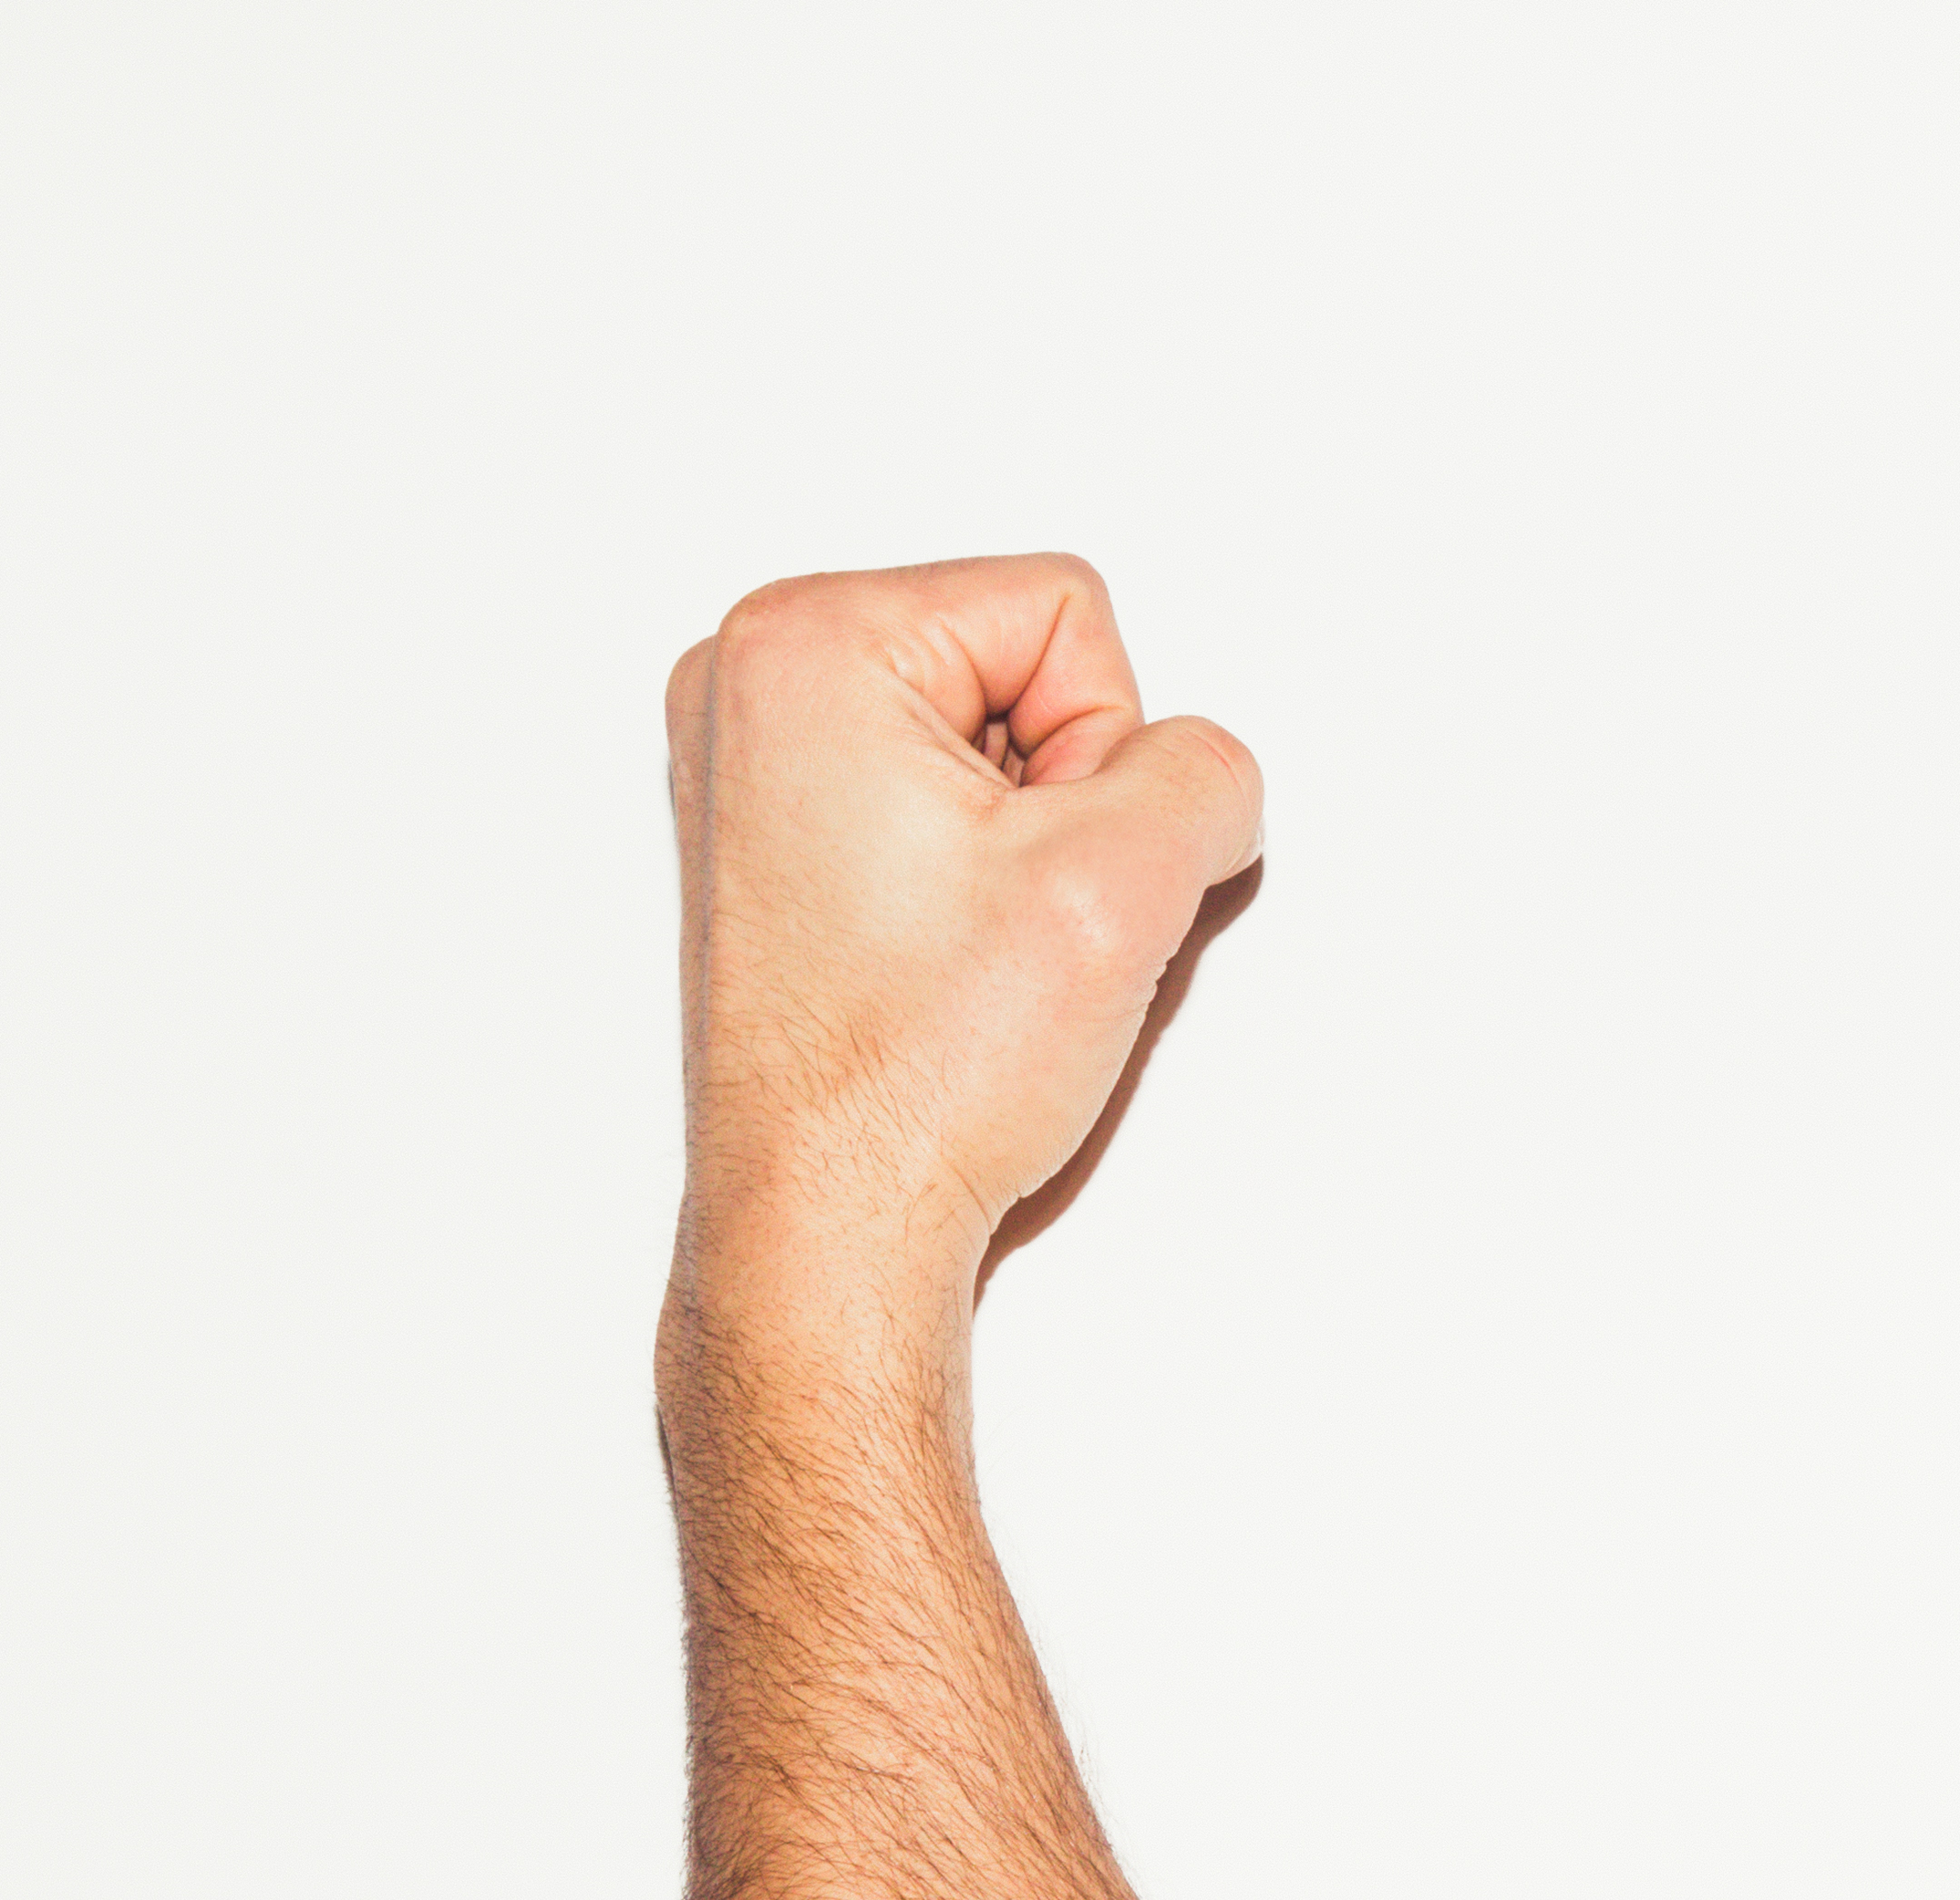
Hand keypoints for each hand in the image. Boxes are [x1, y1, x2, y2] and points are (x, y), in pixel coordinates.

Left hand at [662, 554, 1261, 1340]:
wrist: (824, 1226)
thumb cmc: (907, 1082)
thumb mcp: (1124, 886)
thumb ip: (1209, 771)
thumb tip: (1201, 773)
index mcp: (804, 642)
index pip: (1068, 612)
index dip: (1103, 755)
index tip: (1032, 876)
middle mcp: (750, 680)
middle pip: (1024, 668)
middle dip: (1060, 801)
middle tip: (1002, 923)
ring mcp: (751, 764)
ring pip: (992, 746)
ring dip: (1023, 851)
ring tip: (968, 955)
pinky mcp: (775, 838)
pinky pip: (939, 807)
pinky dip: (972, 881)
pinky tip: (943, 964)